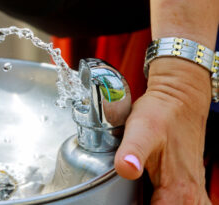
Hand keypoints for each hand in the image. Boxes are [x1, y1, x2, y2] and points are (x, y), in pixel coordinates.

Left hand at [114, 58, 211, 203]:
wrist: (178, 98)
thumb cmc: (161, 113)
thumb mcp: (141, 130)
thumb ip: (132, 151)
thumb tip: (126, 168)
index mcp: (178, 189)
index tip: (124, 201)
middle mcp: (190, 194)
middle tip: (130, 198)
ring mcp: (193, 189)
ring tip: (143, 197)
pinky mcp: (190, 183)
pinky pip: (185, 204)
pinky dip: (170, 204)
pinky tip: (158, 198)